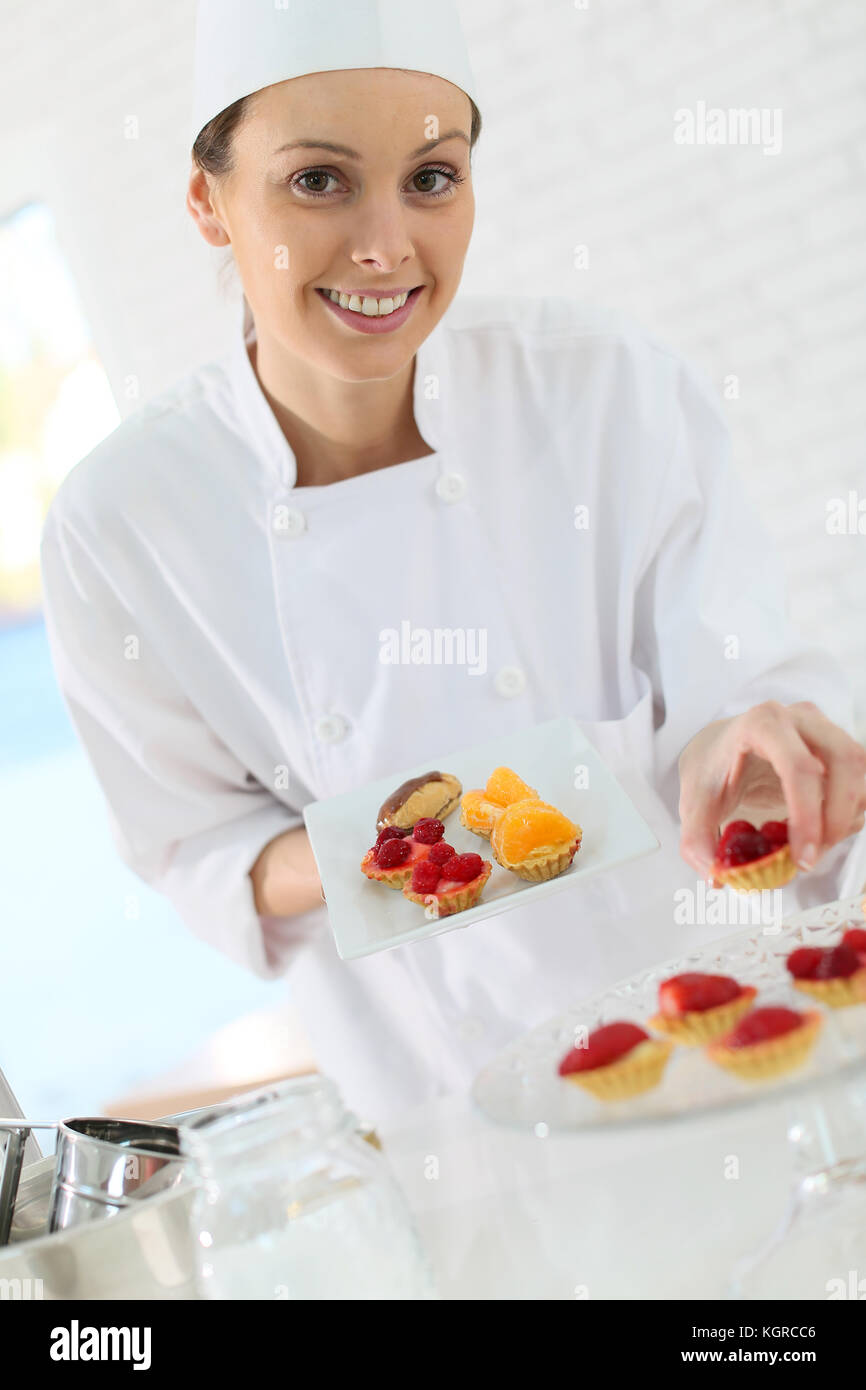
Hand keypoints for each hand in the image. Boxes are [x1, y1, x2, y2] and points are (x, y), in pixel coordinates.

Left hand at [678, 700, 865, 879]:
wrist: (720, 745)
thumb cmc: (712, 767)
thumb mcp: (695, 799)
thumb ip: (697, 838)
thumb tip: (715, 875)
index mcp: (762, 724)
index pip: (799, 767)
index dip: (807, 815)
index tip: (802, 857)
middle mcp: (800, 719)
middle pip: (845, 762)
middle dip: (836, 818)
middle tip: (811, 857)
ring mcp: (824, 730)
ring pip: (860, 770)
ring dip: (846, 817)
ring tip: (812, 846)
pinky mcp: (837, 748)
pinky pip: (861, 781)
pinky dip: (849, 812)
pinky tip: (821, 832)